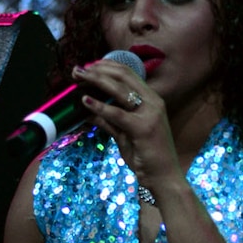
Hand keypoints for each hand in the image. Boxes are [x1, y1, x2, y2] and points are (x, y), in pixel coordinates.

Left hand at [73, 61, 183, 201]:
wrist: (163, 176)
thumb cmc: (146, 155)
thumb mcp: (125, 134)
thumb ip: (109, 121)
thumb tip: (88, 111)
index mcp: (151, 99)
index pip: (128, 74)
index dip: (106, 67)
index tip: (87, 67)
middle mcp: (153, 101)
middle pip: (123, 76)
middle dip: (98, 70)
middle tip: (78, 70)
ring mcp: (150, 113)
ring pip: (120, 89)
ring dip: (96, 81)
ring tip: (79, 78)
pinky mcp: (143, 128)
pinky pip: (117, 114)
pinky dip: (100, 106)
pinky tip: (85, 102)